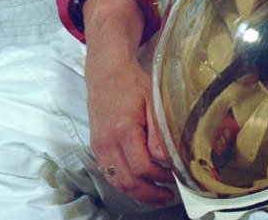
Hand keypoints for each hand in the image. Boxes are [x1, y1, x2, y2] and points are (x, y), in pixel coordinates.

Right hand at [82, 0, 175, 205]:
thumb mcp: (153, 102)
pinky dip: (123, 183)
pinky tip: (137, 184)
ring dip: (136, 193)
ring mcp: (98, 144)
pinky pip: (108, 173)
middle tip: (166, 197)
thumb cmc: (130, 82)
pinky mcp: (96, 145)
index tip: (172, 177)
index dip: (159, 178)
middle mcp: (106, 140)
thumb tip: (166, 159)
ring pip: (116, 181)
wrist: (106, 71)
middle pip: (127, 180)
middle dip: (149, 193)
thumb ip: (158, 133)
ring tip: (154, 196)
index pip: (141, 167)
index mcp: (123, 129)